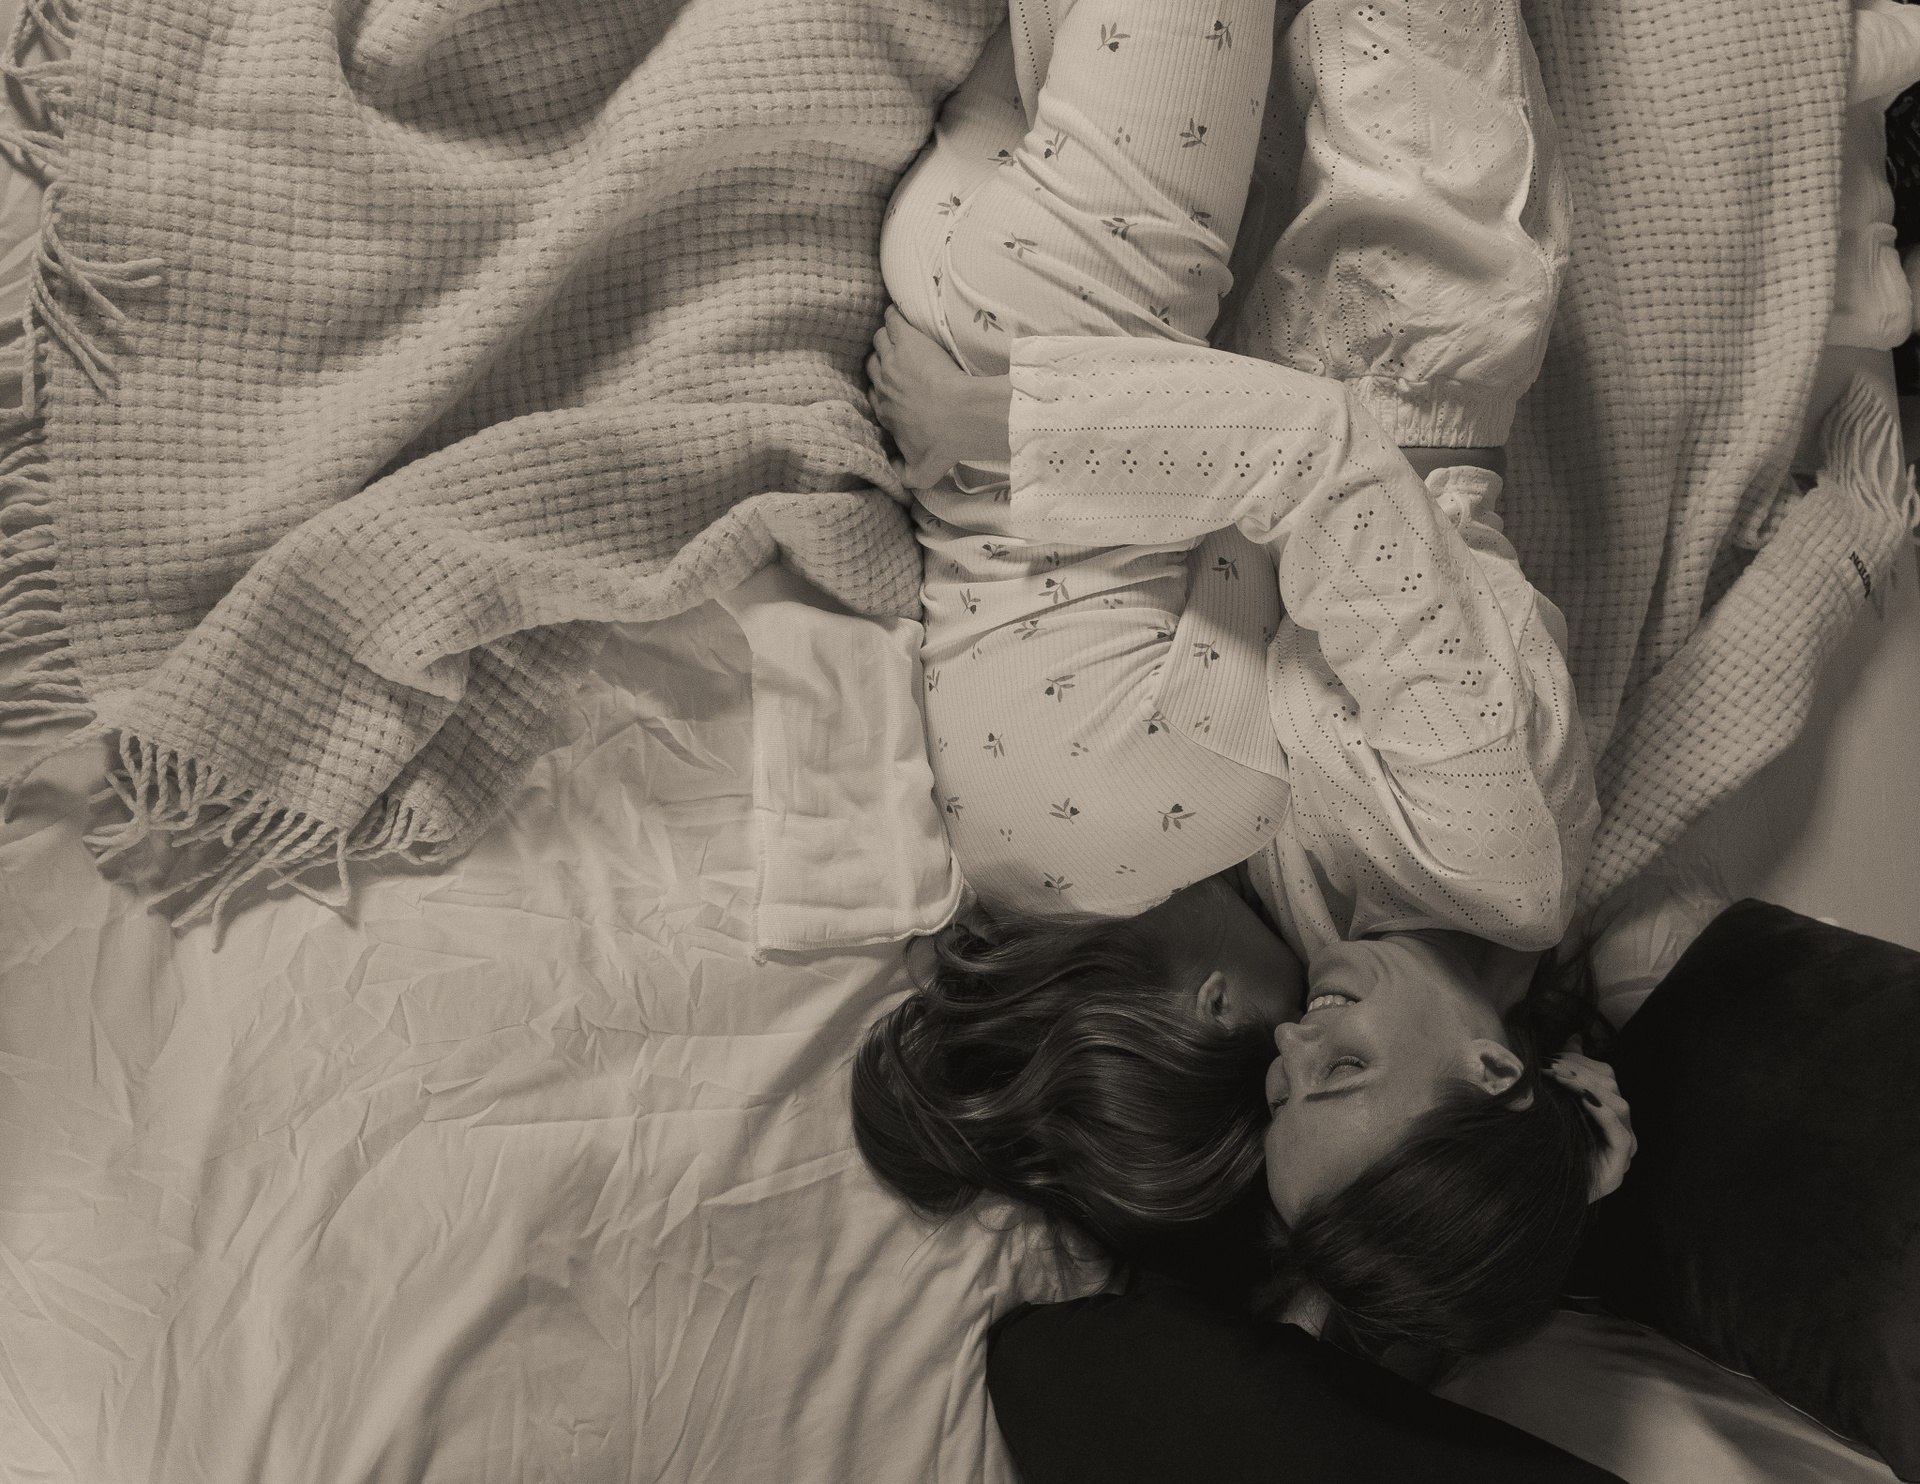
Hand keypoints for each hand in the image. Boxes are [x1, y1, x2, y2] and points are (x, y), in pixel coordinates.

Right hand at [866, 306, 1012, 487]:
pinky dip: (893, 316)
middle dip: (881, 361)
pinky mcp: (905, 341)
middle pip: (872, 365)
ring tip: (897, 336)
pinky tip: (898, 314)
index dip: (882, 387)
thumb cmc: (943, 444)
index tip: (892, 386)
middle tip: (896, 359)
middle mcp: (882, 385)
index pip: (874, 393)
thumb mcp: (922, 471)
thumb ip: (907, 476)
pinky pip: (891, 321)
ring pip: (879, 341)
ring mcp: (891, 361)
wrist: (960, 417)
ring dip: (887, 338)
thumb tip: (897, 480)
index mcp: (884, 412)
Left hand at [1546, 1043, 1635, 1201]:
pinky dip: (1601, 1112)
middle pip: (1613, 1088)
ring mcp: (1623, 1151)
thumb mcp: (1551, 1105)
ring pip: (1619, 1106)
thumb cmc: (1541, 1146)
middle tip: (1548, 1066)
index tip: (1551, 1057)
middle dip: (1580, 1071)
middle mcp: (1619, 1131)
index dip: (1581, 1063)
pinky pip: (1619, 1133)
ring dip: (1587, 1086)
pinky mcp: (1618, 1167)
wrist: (1531, 1193)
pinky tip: (1581, 1100)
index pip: (1606, 1077)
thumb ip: (1564, 1074)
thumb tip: (1572, 1037)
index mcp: (1605, 1115)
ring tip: (1558, 1077)